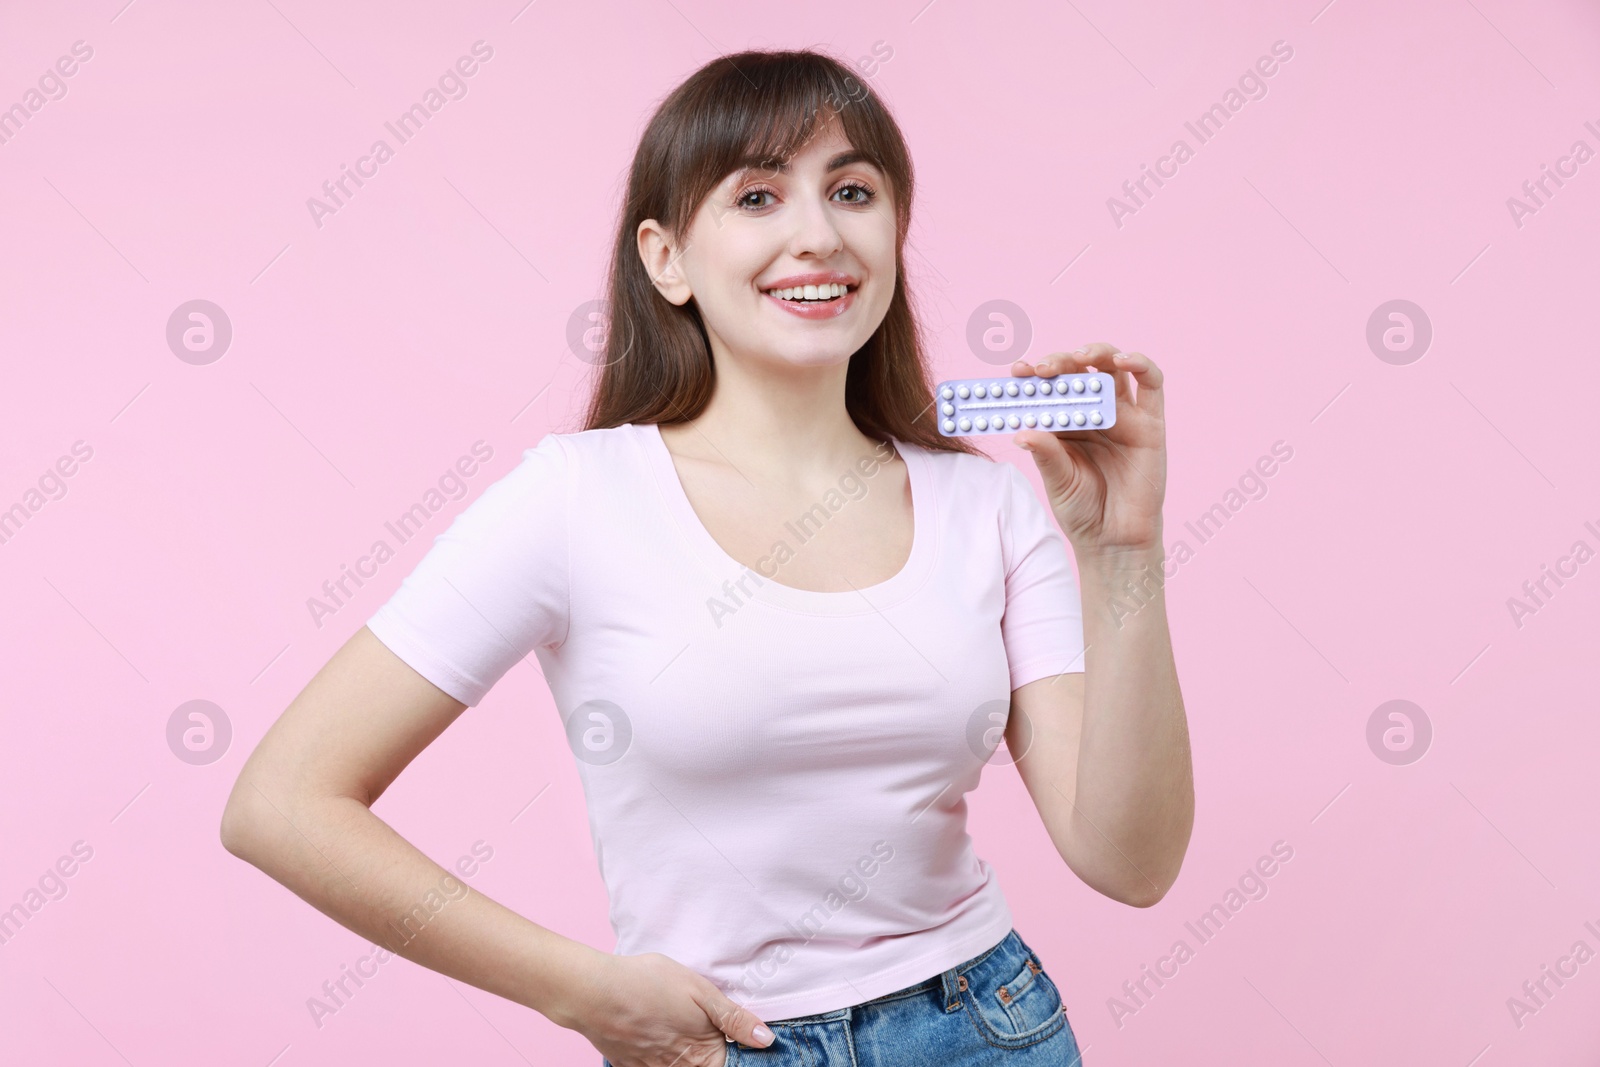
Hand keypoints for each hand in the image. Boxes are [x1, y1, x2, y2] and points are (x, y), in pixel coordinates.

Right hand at [570, 950, 774, 1066]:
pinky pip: (653, 1066)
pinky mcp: (629, 1066)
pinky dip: (660, 1054)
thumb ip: (733, 1018)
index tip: (740, 1039)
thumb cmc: (648, 984)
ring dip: (685, 1054)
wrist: (593, 992)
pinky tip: (653, 1031)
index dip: (740, 1052)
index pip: (732, 1066)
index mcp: (703, 1055)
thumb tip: (766, 1040)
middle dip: (713, 1051)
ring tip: (674, 1024)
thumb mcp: (699, 992)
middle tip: (698, 1023)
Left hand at [1010, 343, 1166, 556]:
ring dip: (1097, 353)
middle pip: (1080, 370)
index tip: (1015, 372)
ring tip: (1078, 357)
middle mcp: (1094, 412)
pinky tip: (1123, 360)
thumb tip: (1022, 431)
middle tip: (1041, 369)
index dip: (1033, 376)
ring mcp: (1124, 415)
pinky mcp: (1151, 424)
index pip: (1049, 387)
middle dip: (1060, 362)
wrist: (1114, 540)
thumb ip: (1046, 454)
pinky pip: (1152, 384)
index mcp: (1066, 422)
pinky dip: (1141, 363)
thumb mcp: (1057, 481)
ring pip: (1113, 368)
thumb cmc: (1082, 510)